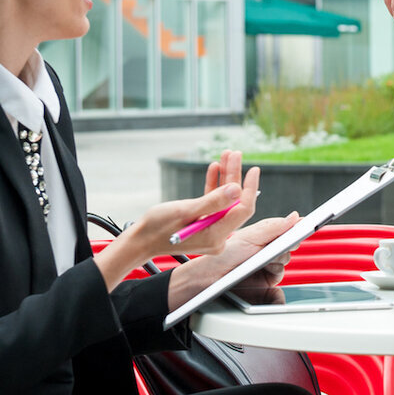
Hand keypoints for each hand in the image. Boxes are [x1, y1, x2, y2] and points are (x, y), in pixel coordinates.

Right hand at [92, 151, 259, 291]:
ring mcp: (211, 231)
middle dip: (236, 176)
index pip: (243, 209)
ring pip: (225, 200)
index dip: (249, 188)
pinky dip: (214, 186)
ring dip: (225, 178)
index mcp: (216, 235)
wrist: (140, 240)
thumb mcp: (185, 211)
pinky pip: (214, 204)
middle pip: (234, 202)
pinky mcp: (203, 224)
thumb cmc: (158, 227)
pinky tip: (214, 168)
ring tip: (226, 156)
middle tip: (234, 154)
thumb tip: (238, 189)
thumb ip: (213, 201)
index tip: (253, 169)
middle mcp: (217, 236)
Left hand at [169, 212, 300, 311]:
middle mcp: (267, 248)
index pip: (285, 228)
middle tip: (281, 243)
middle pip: (289, 244)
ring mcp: (267, 264)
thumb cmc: (226, 254)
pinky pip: (281, 275)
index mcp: (263, 234)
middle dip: (286, 244)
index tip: (307, 224)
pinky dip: (277, 272)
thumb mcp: (251, 237)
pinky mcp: (267, 280)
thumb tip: (295, 217)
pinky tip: (268, 270)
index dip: (296, 227)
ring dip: (279, 259)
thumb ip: (274, 227)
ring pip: (285, 259)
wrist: (212, 277)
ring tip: (266, 259)